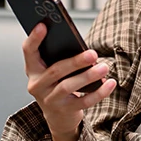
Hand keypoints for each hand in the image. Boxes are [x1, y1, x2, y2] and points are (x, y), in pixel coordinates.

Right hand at [23, 23, 116, 137]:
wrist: (58, 116)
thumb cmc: (59, 84)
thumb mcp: (55, 71)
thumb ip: (61, 57)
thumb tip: (82, 46)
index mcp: (33, 69)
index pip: (29, 51)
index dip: (34, 38)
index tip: (43, 25)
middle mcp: (37, 85)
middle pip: (55, 70)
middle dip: (75, 61)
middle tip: (93, 53)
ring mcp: (49, 100)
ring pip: (68, 87)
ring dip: (88, 76)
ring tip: (104, 67)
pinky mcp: (64, 111)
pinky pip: (83, 102)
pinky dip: (99, 92)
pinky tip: (110, 83)